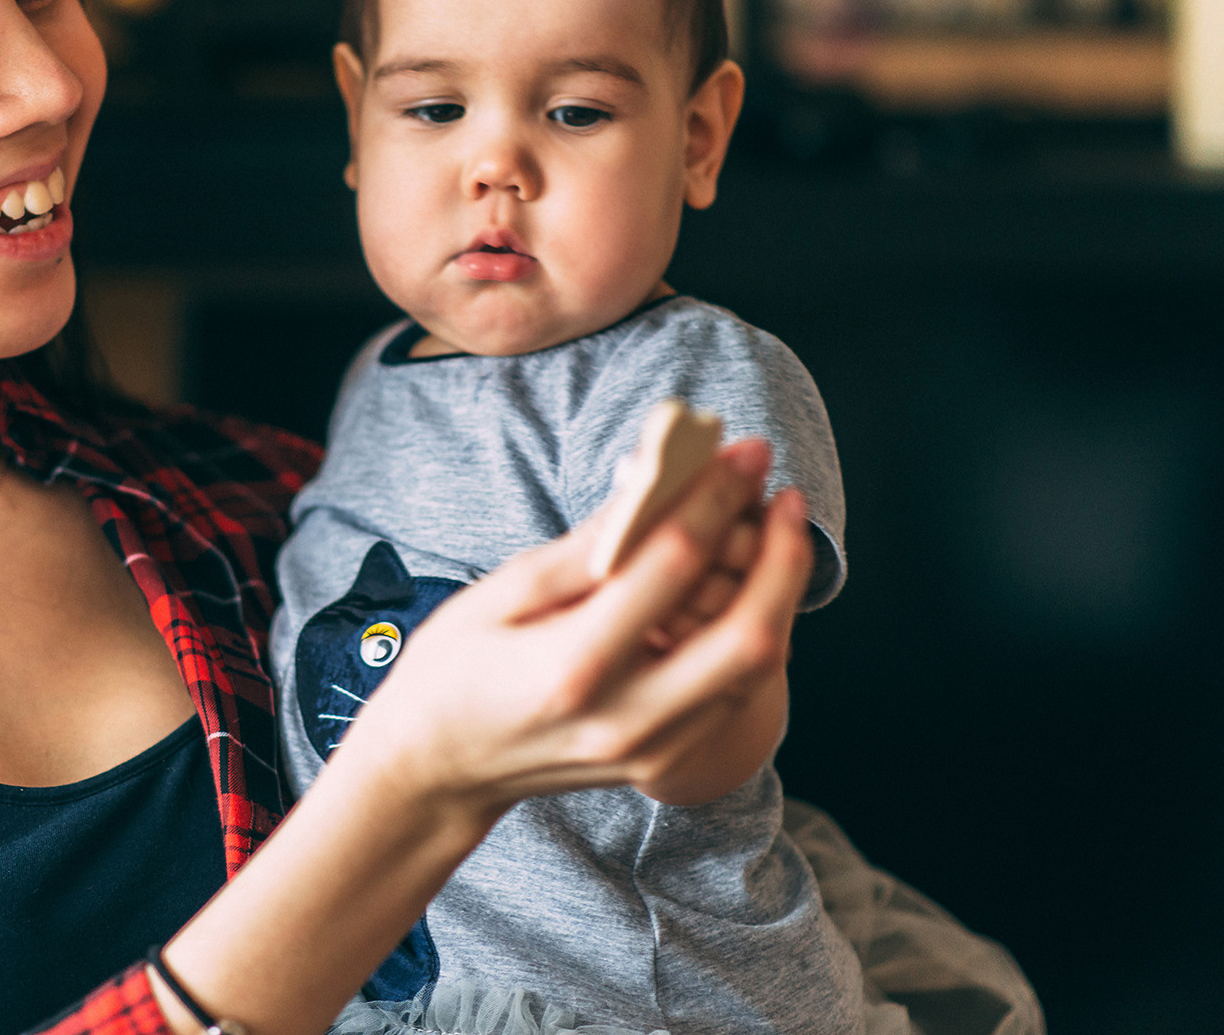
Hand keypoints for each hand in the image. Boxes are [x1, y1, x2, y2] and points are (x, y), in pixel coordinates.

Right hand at [333, 445, 814, 820]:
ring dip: (780, 593)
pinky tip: (749, 585)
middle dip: (784, 558)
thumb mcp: (502, 591)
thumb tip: (657, 478)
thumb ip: (588, 546)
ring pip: (756, 669)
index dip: (717, 498)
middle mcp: (623, 717)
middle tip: (786, 495)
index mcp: (571, 664)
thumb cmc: (453, 669)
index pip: (672, 566)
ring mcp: (649, 750)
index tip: (744, 452)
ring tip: (777, 530)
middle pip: (748, 636)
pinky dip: (755, 632)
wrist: (437, 772)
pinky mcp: (663, 762)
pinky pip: (735, 692)